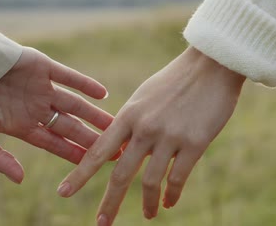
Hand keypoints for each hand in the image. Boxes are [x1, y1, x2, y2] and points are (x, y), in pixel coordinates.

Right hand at [0, 47, 113, 183]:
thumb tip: (20, 179)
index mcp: (21, 124)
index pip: (54, 143)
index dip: (74, 153)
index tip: (95, 165)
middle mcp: (34, 107)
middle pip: (70, 126)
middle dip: (92, 138)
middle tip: (116, 149)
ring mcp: (39, 86)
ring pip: (74, 104)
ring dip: (94, 114)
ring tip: (116, 125)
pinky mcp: (40, 65)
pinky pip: (67, 76)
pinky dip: (84, 84)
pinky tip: (102, 93)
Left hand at [57, 47, 245, 224]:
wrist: (211, 65)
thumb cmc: (175, 81)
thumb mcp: (143, 98)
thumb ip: (130, 123)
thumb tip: (119, 147)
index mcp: (128, 115)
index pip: (98, 151)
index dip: (79, 175)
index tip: (63, 192)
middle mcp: (144, 128)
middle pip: (120, 174)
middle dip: (109, 203)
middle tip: (101, 224)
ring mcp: (169, 137)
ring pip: (150, 181)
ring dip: (145, 204)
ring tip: (146, 216)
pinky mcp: (194, 144)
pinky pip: (178, 178)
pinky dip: (171, 195)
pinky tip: (168, 203)